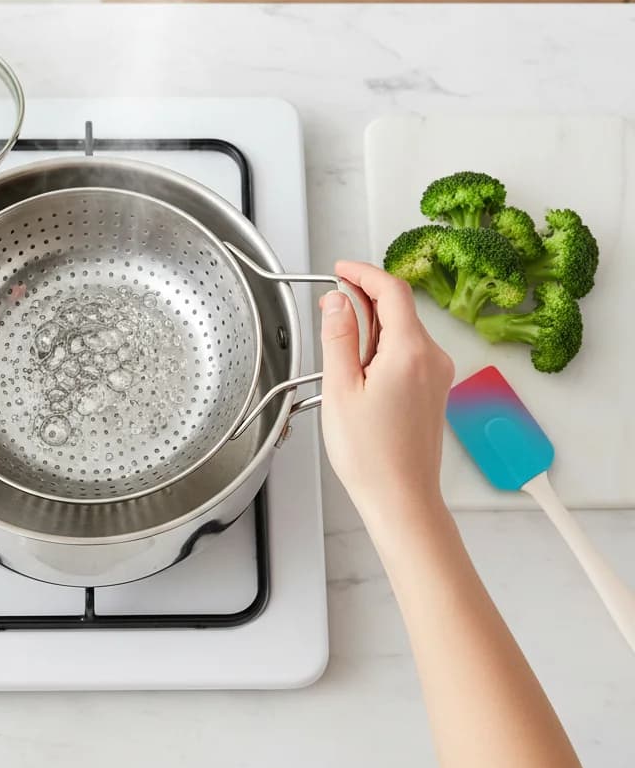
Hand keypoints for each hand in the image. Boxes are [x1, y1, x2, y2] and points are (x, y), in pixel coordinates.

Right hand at [319, 261, 454, 535]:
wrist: (402, 498)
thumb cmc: (370, 454)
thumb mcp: (340, 387)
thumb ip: (339, 336)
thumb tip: (337, 300)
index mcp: (410, 351)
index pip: (392, 290)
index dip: (363, 272)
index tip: (340, 269)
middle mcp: (432, 357)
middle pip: (399, 308)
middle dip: (364, 302)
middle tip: (330, 317)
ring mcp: (437, 374)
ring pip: (403, 330)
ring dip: (372, 329)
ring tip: (343, 362)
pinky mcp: (434, 389)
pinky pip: (408, 351)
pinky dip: (383, 348)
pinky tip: (361, 374)